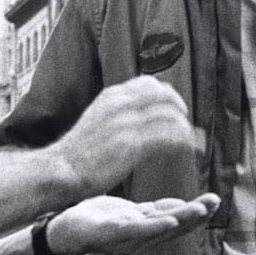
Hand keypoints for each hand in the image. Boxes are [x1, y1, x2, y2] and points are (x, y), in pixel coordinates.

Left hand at [47, 193, 219, 254]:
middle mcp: (139, 237)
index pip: (175, 220)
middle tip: (215, 203)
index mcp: (144, 230)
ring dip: (182, 220)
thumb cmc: (95, 221)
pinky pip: (136, 231)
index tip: (214, 202)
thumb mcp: (129, 213)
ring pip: (159, 229)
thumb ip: (153, 211)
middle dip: (196, 216)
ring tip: (200, 211)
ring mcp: (125, 237)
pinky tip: (170, 221)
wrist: (61, 231)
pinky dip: (155, 227)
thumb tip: (180, 204)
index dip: (196, 213)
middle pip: (173, 227)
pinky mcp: (110, 233)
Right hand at [53, 77, 199, 195]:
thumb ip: (116, 115)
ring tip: (194, 143)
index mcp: (112, 96)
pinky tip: (191, 151)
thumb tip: (134, 119)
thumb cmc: (78, 154)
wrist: (61, 169)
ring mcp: (127, 122)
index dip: (167, 96)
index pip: (149, 84)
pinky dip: (186, 142)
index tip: (175, 112)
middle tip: (187, 127)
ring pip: (171, 115)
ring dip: (187, 129)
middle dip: (181, 109)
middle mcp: (121, 104)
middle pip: (165, 95)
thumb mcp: (96, 122)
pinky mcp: (133, 144)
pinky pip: (170, 136)